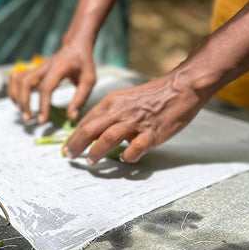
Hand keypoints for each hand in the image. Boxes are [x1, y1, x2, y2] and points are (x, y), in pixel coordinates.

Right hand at [8, 40, 96, 123]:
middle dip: (23, 102)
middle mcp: (43, 67)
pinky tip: (19, 103)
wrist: (75, 45)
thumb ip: (80, 98)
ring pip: (17, 79)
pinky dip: (14, 91)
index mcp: (58, 68)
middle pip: (25, 82)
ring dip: (16, 97)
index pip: (46, 88)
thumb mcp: (89, 80)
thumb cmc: (83, 63)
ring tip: (23, 112)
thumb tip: (71, 117)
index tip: (42, 121)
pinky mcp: (32, 71)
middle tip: (29, 119)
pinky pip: (16, 79)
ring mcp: (36, 68)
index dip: (42, 105)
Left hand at [63, 74, 205, 164]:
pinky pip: (135, 149)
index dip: (73, 137)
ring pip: (107, 139)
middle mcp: (119, 112)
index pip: (85, 122)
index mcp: (111, 103)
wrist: (180, 87)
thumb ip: (109, 114)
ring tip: (90, 161)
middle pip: (89, 130)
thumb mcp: (123, 99)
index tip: (68, 148)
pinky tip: (125, 159)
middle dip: (75, 145)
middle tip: (69, 156)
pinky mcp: (151, 133)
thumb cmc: (151, 96)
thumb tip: (93, 132)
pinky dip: (127, 156)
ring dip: (95, 152)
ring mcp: (135, 123)